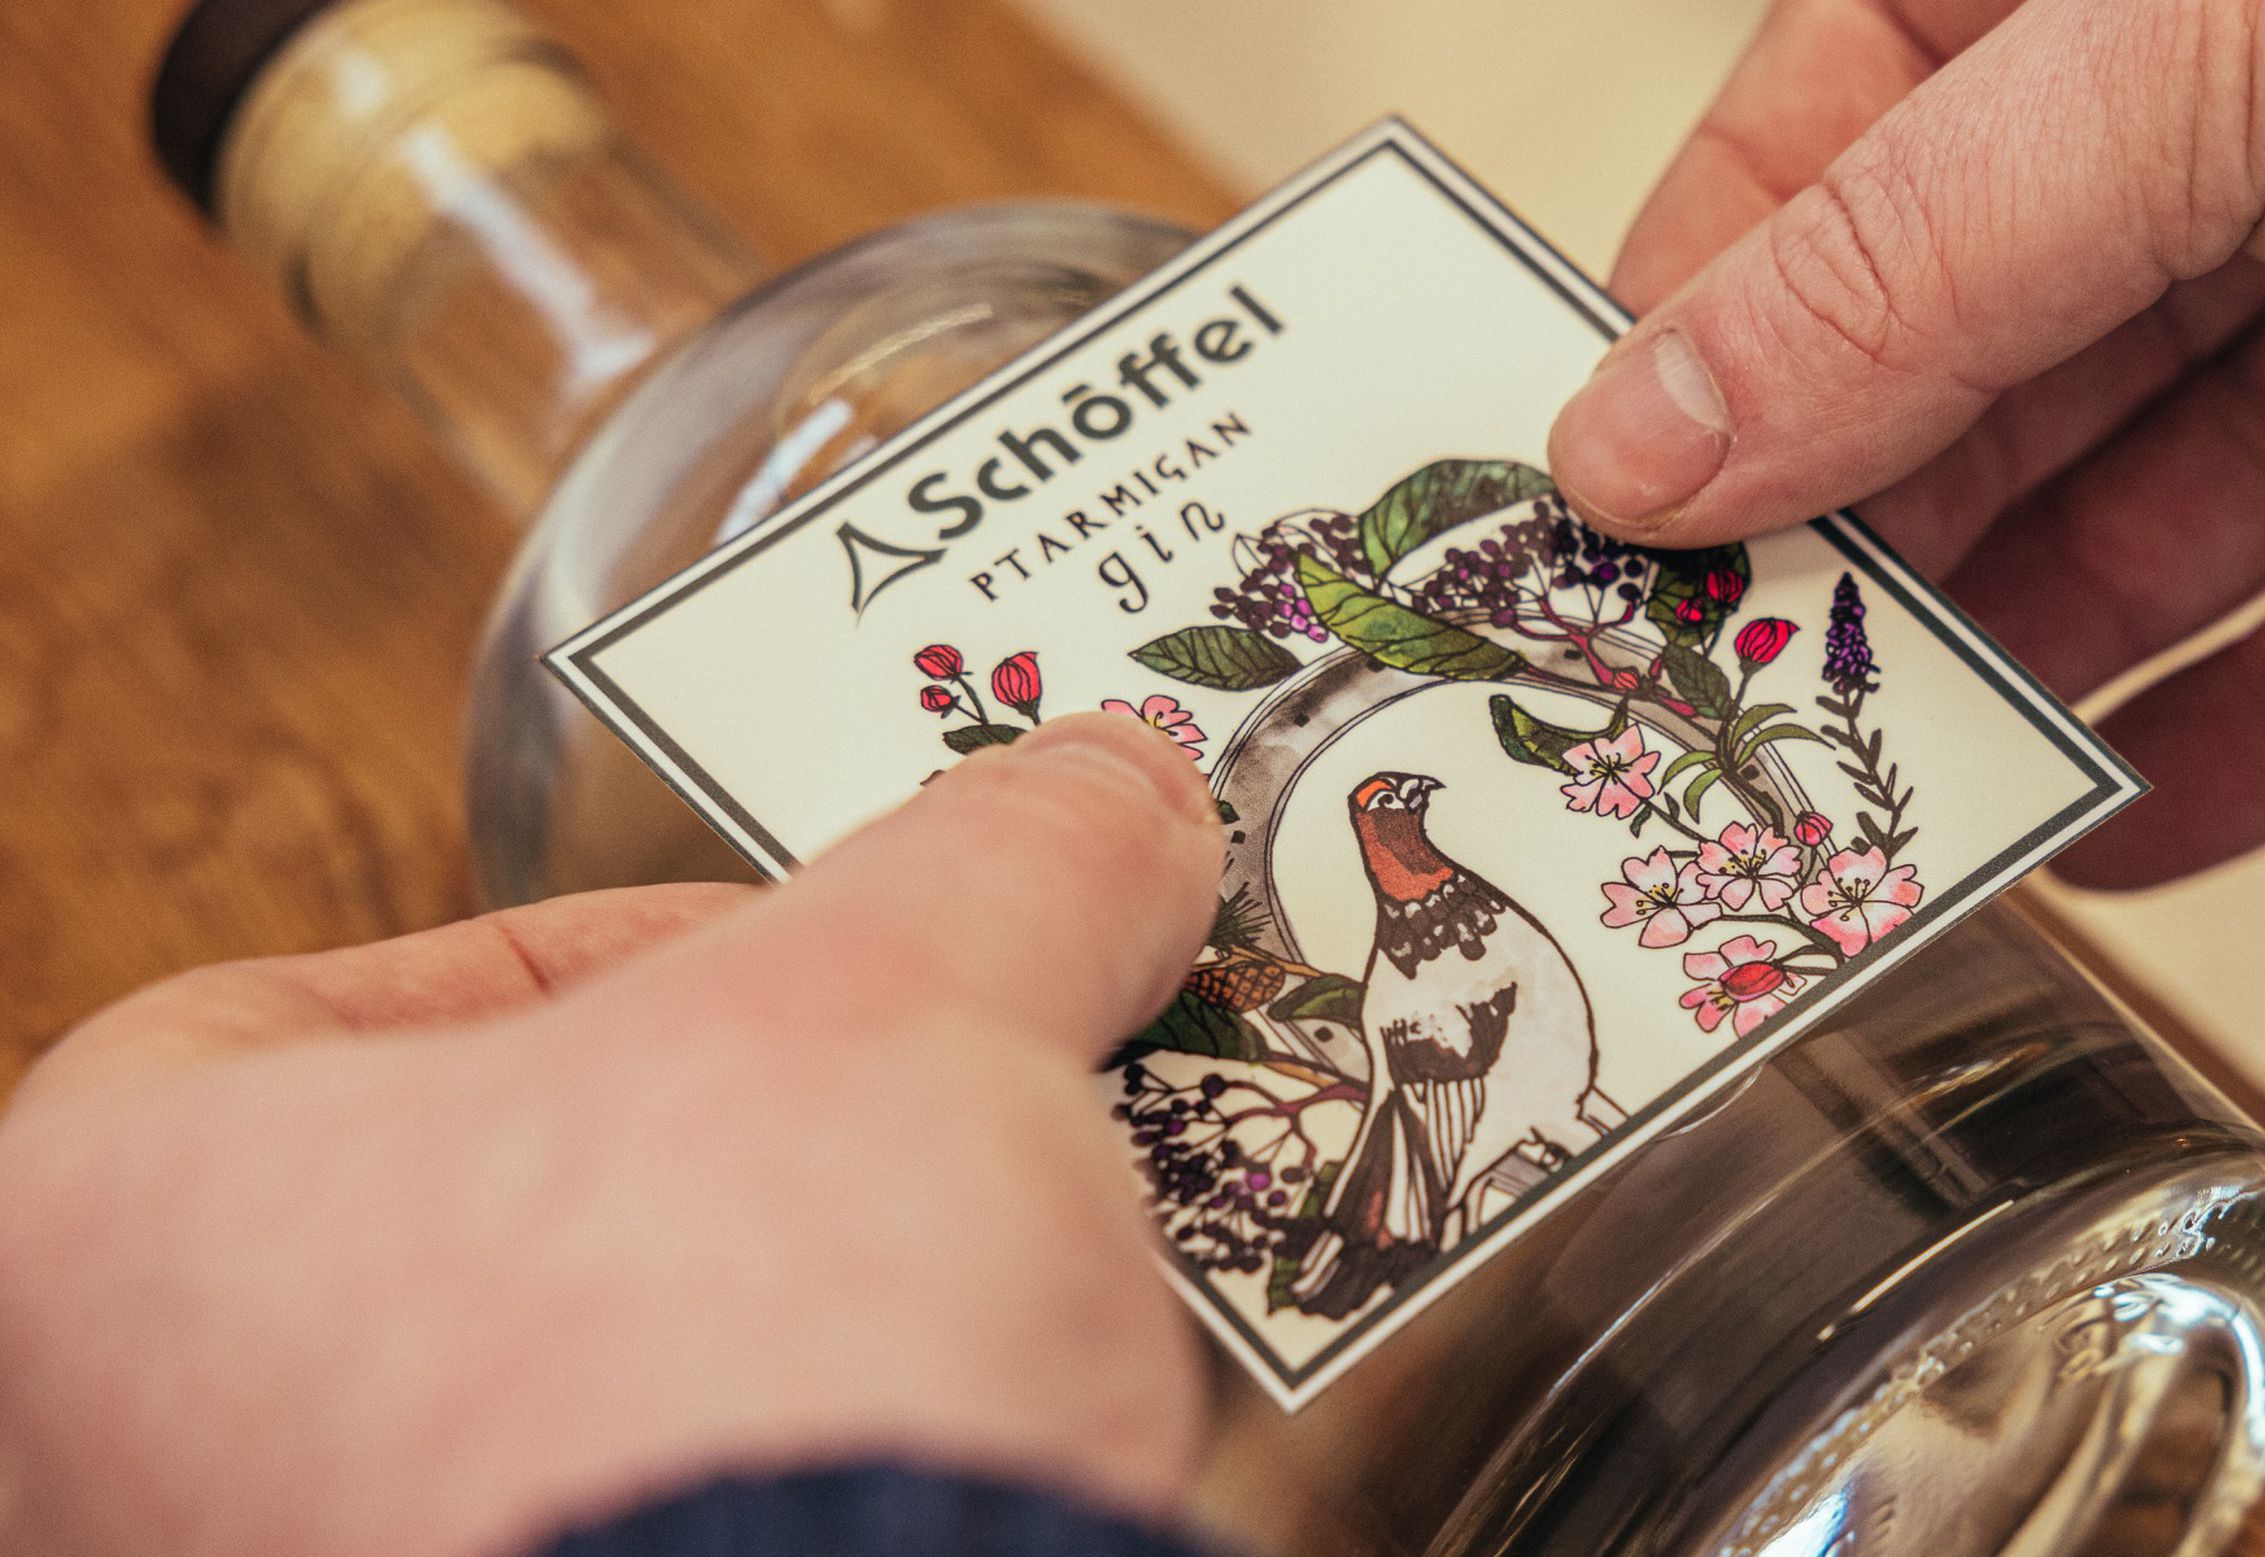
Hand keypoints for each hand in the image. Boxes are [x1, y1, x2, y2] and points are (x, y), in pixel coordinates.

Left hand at [0, 715, 1222, 1556]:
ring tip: (983, 1270)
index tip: (779, 954)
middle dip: (727, 1151)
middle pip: (472, 1217)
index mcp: (111, 1241)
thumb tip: (1100, 802)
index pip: (298, 1010)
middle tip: (905, 1099)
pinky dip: (798, 1491)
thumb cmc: (720, 1380)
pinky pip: (659, 1552)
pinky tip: (961, 1435)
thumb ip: (998, 863)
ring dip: (781, 1332)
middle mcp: (154, 1465)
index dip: (582, 948)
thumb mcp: (910, 1003)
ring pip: (572, 1411)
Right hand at [1550, 0, 2264, 884]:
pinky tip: (2123, 830)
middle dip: (1886, 522)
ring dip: (2048, 655)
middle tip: (1732, 694)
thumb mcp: (2214, 52)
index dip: (1733, 326)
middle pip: (2020, 353)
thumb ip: (1926, 253)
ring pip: (2188, 508)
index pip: (1861, 142)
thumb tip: (1662, 419)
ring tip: (1894, 797)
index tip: (1606, 501)